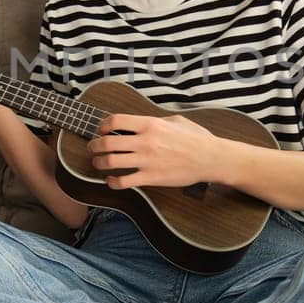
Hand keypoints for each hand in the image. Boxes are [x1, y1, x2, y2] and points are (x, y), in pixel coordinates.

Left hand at [87, 113, 222, 189]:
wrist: (211, 158)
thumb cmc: (196, 138)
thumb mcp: (175, 120)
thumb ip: (155, 120)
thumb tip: (140, 122)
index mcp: (150, 124)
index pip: (116, 121)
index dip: (103, 125)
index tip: (101, 130)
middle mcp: (145, 142)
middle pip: (107, 142)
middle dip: (94, 146)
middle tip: (93, 148)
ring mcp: (147, 161)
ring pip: (111, 162)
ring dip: (99, 163)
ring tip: (98, 163)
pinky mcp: (151, 178)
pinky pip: (124, 181)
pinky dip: (112, 182)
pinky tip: (111, 180)